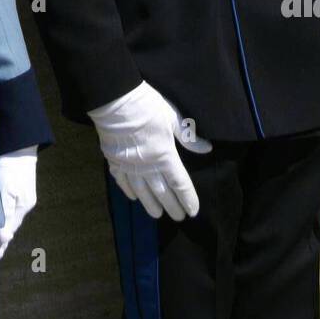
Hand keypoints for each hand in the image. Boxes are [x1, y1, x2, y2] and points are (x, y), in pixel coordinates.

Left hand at [0, 146, 37, 259]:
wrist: (19, 145)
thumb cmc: (10, 165)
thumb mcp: (5, 190)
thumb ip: (4, 214)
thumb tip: (4, 240)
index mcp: (21, 207)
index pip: (9, 233)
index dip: (1, 246)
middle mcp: (24, 204)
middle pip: (11, 227)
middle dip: (3, 240)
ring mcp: (24, 196)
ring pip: (11, 217)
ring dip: (3, 228)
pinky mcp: (21, 189)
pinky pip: (12, 207)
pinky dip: (5, 216)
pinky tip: (1, 218)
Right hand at [88, 80, 211, 220]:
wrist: (115, 100)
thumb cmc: (147, 106)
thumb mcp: (172, 117)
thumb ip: (188, 137)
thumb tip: (206, 149)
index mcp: (165, 156)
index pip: (180, 183)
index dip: (188, 199)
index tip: (193, 211)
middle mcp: (147, 167)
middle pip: (163, 192)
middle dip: (172, 206)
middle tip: (178, 218)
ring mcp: (129, 166)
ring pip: (142, 192)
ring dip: (151, 204)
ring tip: (157, 214)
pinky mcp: (114, 162)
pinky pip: (123, 182)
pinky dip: (129, 191)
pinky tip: (134, 198)